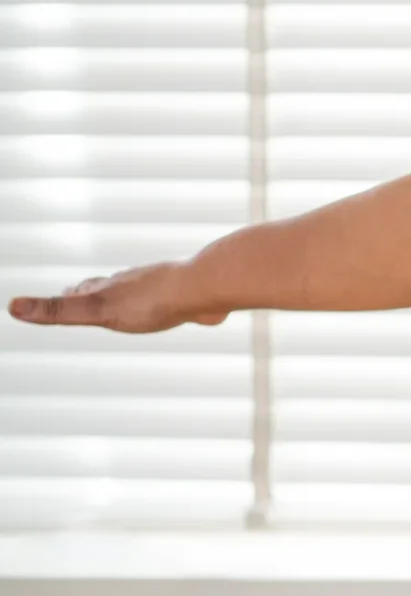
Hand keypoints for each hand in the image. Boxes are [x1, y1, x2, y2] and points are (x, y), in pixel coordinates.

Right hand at [7, 261, 224, 333]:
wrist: (205, 289)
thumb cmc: (150, 302)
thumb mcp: (97, 310)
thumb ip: (57, 310)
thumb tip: (12, 306)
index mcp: (112, 288)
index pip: (84, 292)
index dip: (70, 297)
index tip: (63, 295)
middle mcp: (137, 284)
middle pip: (112, 288)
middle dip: (98, 293)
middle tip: (90, 295)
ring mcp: (167, 289)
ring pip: (146, 293)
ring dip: (135, 298)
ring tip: (133, 304)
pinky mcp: (196, 299)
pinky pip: (184, 302)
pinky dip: (177, 306)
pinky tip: (186, 310)